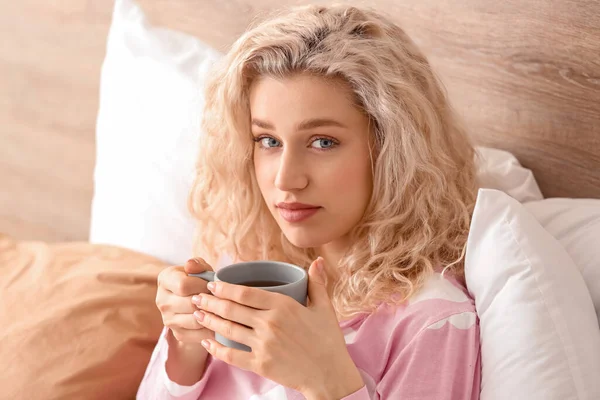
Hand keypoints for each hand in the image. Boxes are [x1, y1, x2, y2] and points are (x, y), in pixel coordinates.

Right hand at [156, 258, 215, 346]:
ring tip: (222, 309)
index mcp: (164, 279)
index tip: (212, 286)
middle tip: (221, 299)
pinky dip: (212, 329)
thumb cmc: (199, 280)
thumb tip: (190, 266)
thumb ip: (197, 264)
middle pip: (189, 305)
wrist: (194, 299)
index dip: (202, 286)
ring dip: (212, 316)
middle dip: (209, 301)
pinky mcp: (178, 333)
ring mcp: (168, 319)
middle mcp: (161, 300)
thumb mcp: (200, 268)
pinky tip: (220, 322)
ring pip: (195, 321)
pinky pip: (198, 335)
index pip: (183, 286)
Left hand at [193, 257, 364, 398]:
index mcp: (283, 306)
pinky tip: (207, 342)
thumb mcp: (324, 308)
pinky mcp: (260, 365)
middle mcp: (270, 323)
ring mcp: (263, 345)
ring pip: (228, 329)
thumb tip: (318, 261)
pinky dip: (216, 349)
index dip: (225, 288)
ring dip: (209, 320)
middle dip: (210, 302)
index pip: (245, 293)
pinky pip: (232, 355)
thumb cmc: (328, 341)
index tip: (213, 284)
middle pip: (232, 309)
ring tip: (196, 314)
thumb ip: (317, 283)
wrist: (330, 375)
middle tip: (196, 296)